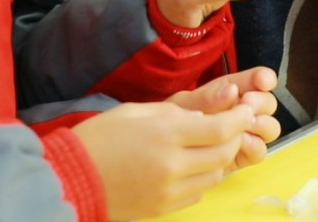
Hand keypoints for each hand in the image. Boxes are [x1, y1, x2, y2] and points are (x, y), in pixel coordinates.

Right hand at [73, 102, 254, 219]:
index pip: (220, 128)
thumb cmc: (99, 137)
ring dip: (219, 159)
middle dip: (235, 137)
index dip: (240, 118)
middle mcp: (173, 164)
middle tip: (234, 126)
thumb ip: (174, 112)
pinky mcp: (164, 208)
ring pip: (214, 176)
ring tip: (210, 146)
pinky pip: (198, 193)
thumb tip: (206, 115)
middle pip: (224, 153)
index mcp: (165, 134)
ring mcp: (169, 190)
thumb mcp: (136, 111)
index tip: (246, 110)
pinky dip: (202, 179)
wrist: (70, 178)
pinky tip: (190, 167)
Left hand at [166, 67, 280, 170]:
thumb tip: (232, 91)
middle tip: (246, 104)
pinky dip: (254, 146)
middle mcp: (244, 110)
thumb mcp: (185, 105)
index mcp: (233, 90)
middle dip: (260, 102)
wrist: (165, 148)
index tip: (263, 82)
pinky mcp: (245, 155)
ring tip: (243, 126)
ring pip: (270, 127)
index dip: (265, 77)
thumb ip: (208, 97)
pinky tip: (239, 144)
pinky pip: (260, 151)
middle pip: (269, 103)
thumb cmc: (175, 120)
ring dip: (261, 125)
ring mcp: (247, 132)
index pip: (258, 79)